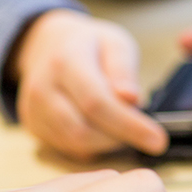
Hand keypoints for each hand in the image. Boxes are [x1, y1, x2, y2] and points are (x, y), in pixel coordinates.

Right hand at [12, 9, 168, 159]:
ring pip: (76, 144)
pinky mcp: (33, 126)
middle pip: (84, 130)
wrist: (48, 45)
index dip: (129, 125)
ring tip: (125, 126)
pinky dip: (93, 146)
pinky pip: (68, 148)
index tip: (159, 140)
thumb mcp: (115, 43)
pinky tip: (106, 129)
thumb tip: (131, 98)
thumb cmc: (90, 44)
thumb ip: (123, 70)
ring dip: (108, 143)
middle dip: (121, 137)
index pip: (96, 103)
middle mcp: (43, 88)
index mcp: (65, 61)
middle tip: (144, 131)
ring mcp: (33, 110)